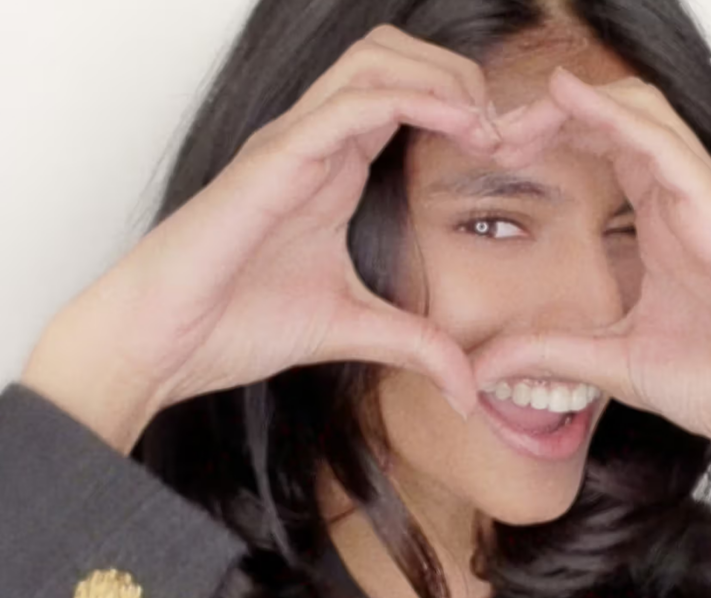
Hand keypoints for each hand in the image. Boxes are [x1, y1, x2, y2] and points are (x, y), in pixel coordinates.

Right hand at [20, 25, 499, 448]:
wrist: (161, 344)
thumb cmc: (233, 324)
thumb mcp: (350, 330)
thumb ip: (414, 346)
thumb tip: (467, 388)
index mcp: (334, 168)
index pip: (406, 98)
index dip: (465, 110)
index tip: (511, 150)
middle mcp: (316, 143)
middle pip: (395, 57)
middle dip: (459, 75)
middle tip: (503, 127)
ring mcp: (293, 145)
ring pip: (376, 61)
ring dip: (443, 78)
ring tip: (485, 124)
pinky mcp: (275, 161)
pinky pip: (352, 104)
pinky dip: (414, 100)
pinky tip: (459, 126)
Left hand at [471, 67, 710, 467]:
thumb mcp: (611, 361)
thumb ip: (548, 352)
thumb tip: (481, 366)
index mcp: (659, 225)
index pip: (603, 150)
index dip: (549, 137)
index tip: (493, 153)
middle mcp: (680, 201)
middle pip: (614, 119)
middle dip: (550, 114)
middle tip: (492, 132)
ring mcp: (704, 200)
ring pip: (639, 113)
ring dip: (573, 105)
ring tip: (514, 117)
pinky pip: (664, 144)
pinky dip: (613, 115)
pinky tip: (567, 100)